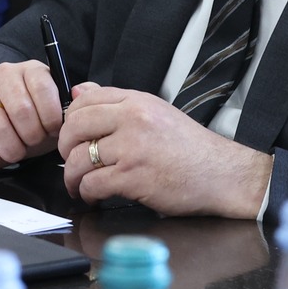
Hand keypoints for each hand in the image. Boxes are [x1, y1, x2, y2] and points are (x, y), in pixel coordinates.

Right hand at [0, 61, 65, 166]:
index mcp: (32, 70)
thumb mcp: (58, 111)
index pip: (42, 88)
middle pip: (20, 110)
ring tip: (18, 152)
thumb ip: (73, 102)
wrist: (8, 128)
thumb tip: (78, 92)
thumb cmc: (38, 119)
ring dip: (12, 149)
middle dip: (32, 136)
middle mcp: (4, 75)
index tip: (52, 130)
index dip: (51, 117)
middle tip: (34, 143)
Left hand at [56, 84, 272, 217]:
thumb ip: (118, 104)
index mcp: (137, 101)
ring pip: (78, 159)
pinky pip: (92, 183)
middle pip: (74, 127)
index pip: (85, 100)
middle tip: (70, 161)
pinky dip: (87, 194)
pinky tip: (95, 196)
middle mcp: (133, 119)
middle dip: (65, 149)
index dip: (70, 120)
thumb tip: (79, 91)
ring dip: (72, 177)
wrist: (222, 174)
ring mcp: (132, 147)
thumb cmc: (191, 149)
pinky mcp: (133, 176)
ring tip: (80, 185)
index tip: (74, 137)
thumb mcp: (156, 114)